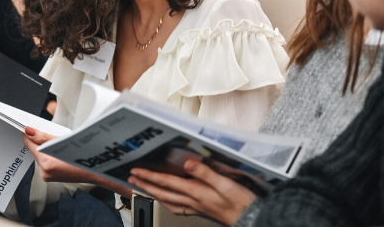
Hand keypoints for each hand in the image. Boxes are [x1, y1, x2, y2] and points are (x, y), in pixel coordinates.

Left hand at [22, 126, 93, 183]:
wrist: (97, 171)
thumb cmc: (86, 156)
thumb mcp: (65, 141)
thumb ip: (44, 136)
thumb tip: (29, 131)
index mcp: (47, 163)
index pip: (29, 143)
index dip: (28, 133)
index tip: (27, 125)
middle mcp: (45, 172)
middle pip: (34, 150)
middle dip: (38, 140)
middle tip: (45, 131)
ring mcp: (47, 176)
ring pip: (39, 155)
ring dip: (44, 147)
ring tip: (55, 142)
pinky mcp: (50, 177)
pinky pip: (44, 162)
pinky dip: (48, 155)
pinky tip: (57, 151)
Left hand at [128, 159, 256, 225]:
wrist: (252, 218)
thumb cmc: (241, 202)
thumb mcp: (226, 183)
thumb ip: (206, 172)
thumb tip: (187, 163)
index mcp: (196, 192)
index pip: (167, 182)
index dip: (150, 176)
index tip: (136, 171)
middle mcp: (193, 201)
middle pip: (163, 193)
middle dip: (145, 185)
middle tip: (132, 178)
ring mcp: (196, 207)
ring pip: (168, 201)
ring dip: (153, 194)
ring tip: (143, 188)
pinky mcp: (201, 210)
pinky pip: (178, 208)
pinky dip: (167, 203)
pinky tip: (167, 201)